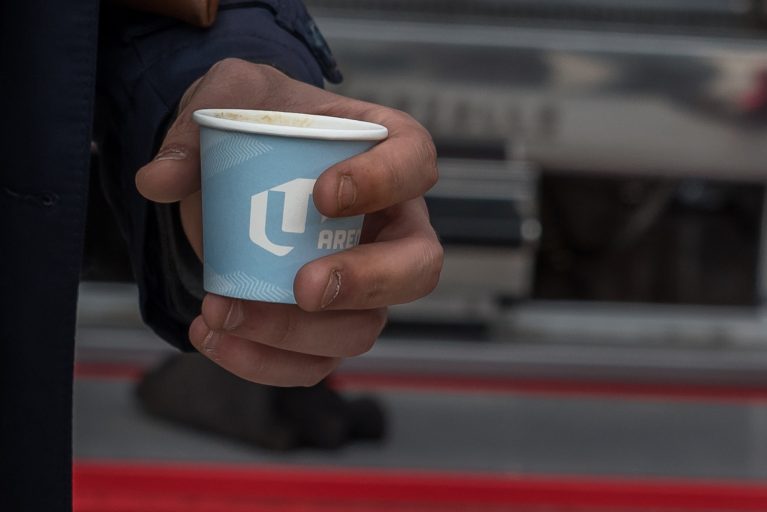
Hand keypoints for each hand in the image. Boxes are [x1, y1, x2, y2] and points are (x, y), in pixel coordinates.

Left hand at [135, 59, 442, 385]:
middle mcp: (391, 224)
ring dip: (295, 334)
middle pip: (418, 266)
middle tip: (304, 287)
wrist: (238, 166)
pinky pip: (315, 360)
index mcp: (386, 152)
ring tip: (223, 311)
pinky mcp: (328, 322)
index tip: (323, 194)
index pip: (415, 163)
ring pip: (363, 328)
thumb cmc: (257, 124)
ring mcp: (365, 282)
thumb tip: (158, 181)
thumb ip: (196, 128)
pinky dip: (264, 361)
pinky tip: (214, 336)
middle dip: (367, 283)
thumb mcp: (227, 99)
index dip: (386, 182)